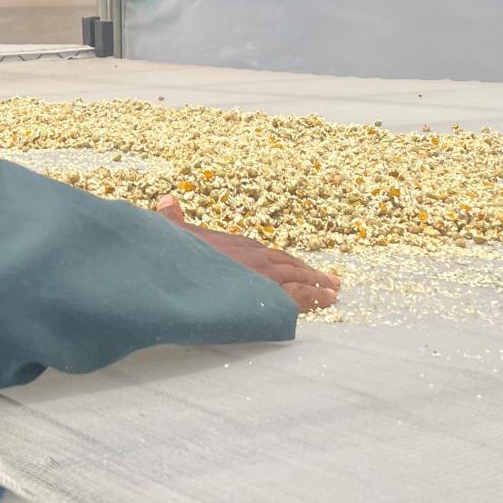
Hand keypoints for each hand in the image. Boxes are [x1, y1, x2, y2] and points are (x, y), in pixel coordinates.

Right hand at [155, 195, 339, 312]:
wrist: (176, 264)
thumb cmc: (174, 253)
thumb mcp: (174, 233)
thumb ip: (174, 219)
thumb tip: (167, 200)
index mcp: (237, 244)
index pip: (270, 254)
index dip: (287, 262)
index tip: (299, 267)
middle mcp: (255, 256)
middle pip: (290, 265)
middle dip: (310, 273)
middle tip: (331, 281)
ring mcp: (263, 273)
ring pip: (299, 279)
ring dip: (318, 285)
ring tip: (335, 292)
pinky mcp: (268, 291)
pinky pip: (298, 296)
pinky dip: (314, 298)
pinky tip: (325, 302)